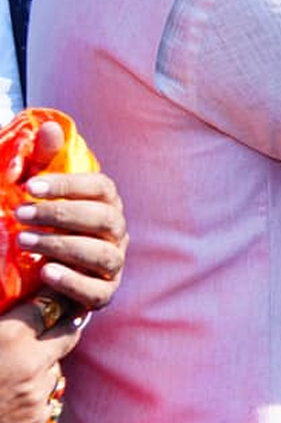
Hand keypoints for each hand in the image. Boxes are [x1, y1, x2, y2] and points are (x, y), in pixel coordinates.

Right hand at [0, 300, 77, 422]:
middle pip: (68, 332)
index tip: (56, 291)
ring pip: (55, 366)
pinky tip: (12, 392)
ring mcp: (37, 393)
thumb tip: (7, 301)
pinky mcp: (37, 417)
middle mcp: (31, 364)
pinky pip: (46, 395)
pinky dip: (34, 390)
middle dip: (64, 323)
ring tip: (17, 364)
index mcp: (10, 338)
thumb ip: (0, 317)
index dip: (53, 297)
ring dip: (44, 362)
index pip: (49, 305)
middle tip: (59, 317)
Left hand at [13, 125, 126, 312]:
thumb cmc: (40, 224)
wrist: (36, 276)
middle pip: (104, 220)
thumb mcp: (36, 192)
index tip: (29, 186)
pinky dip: (73, 281)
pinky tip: (45, 272)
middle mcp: (116, 233)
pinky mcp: (102, 295)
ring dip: (62, 245)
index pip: (102, 188)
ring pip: (102, 254)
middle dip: (61, 215)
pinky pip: (96, 291)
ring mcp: (113, 265)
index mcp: (106, 204)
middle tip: (20, 213)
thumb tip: (49, 128)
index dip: (68, 185)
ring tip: (23, 240)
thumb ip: (42, 161)